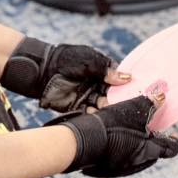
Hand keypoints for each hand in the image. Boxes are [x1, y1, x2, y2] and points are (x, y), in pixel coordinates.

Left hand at [1, 36, 127, 111]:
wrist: (42, 69)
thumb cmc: (66, 59)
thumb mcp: (89, 61)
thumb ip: (106, 70)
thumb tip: (127, 78)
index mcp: (103, 71)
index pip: (119, 81)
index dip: (127, 87)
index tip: (136, 94)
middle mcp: (98, 85)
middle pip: (113, 96)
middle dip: (119, 102)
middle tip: (125, 108)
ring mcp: (88, 96)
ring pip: (103, 106)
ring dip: (108, 110)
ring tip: (113, 114)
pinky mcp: (78, 107)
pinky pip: (90, 114)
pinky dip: (94, 116)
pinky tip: (98, 118)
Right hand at [55, 93, 177, 177]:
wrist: (80, 142)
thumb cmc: (110, 126)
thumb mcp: (134, 109)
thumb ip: (150, 103)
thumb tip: (162, 95)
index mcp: (147, 150)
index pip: (170, 150)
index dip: (174, 142)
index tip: (175, 135)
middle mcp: (136, 163)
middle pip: (152, 153)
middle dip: (153, 141)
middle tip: (151, 129)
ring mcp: (118, 168)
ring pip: (133, 156)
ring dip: (135, 145)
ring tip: (130, 131)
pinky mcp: (103, 168)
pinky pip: (116, 158)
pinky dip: (118, 148)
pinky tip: (111, 138)